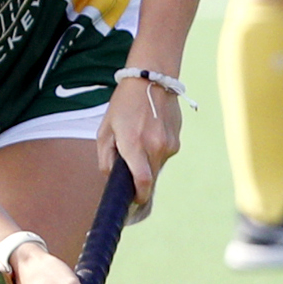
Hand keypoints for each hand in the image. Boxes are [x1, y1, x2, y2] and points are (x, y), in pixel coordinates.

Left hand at [98, 76, 180, 213]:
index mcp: (135, 145)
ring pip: (157, 166)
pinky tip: (149, 134)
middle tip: (130, 171)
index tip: (134, 203)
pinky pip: (164, 155)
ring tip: (139, 140)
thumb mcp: (105, 130)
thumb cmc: (124, 104)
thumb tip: (113, 178)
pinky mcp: (177, 140)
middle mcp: (156, 147)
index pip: (143, 183)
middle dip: (140, 181)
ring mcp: (169, 144)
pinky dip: (155, 151)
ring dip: (147, 163)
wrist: (151, 80)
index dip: (139, 198)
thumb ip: (106, 158)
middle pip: (150, 178)